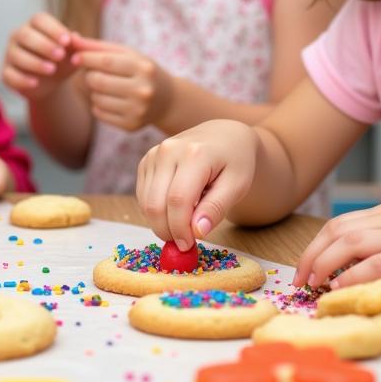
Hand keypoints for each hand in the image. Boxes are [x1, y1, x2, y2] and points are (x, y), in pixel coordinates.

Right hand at [1, 13, 76, 100]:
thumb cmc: (63, 60)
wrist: (53, 83)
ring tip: (52, 69)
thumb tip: (75, 37)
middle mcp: (18, 35)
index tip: (67, 41)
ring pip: (17, 55)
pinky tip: (35, 83)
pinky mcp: (6, 72)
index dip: (52, 29)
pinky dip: (22, 79)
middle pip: (26, 35)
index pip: (39, 19)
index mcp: (35, 25)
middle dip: (44, 45)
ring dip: (34, 62)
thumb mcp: (73, 52)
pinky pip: (9, 74)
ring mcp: (10, 53)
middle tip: (60, 55)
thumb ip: (75, 44)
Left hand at [69, 34, 172, 130]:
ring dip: (93, 91)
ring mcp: (138, 110)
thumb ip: (99, 47)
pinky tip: (109, 100)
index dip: (86, 58)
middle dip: (88, 75)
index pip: (105, 62)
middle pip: (98, 81)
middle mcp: (143, 90)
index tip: (75, 57)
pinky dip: (97, 105)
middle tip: (91, 73)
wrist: (168, 100)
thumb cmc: (141, 71)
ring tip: (104, 87)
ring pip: (96, 98)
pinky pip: (99, 113)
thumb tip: (72, 40)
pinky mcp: (131, 125)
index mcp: (143, 68)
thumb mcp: (127, 54)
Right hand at [136, 121, 258, 251]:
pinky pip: (143, 196)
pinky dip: (155, 211)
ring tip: (184, 223)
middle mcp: (168, 150)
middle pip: (156, 204)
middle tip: (184, 242)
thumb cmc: (235, 161)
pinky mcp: (146, 160)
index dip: (180, 229)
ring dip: (161, 223)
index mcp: (194, 154)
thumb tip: (197, 232)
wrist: (224, 135)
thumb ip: (216, 208)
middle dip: (167, 231)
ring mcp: (154, 154)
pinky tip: (175, 209)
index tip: (189, 246)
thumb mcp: (237, 185)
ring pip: (146, 203)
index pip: (178, 200)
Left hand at [292, 202, 380, 305]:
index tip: (302, 269)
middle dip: (312, 255)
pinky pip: (375, 264)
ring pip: (350, 243)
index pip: (338, 225)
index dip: (315, 246)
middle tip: (300, 280)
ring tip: (314, 284)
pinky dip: (352, 276)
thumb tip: (338, 271)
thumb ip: (377, 250)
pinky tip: (340, 288)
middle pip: (338, 232)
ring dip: (325, 264)